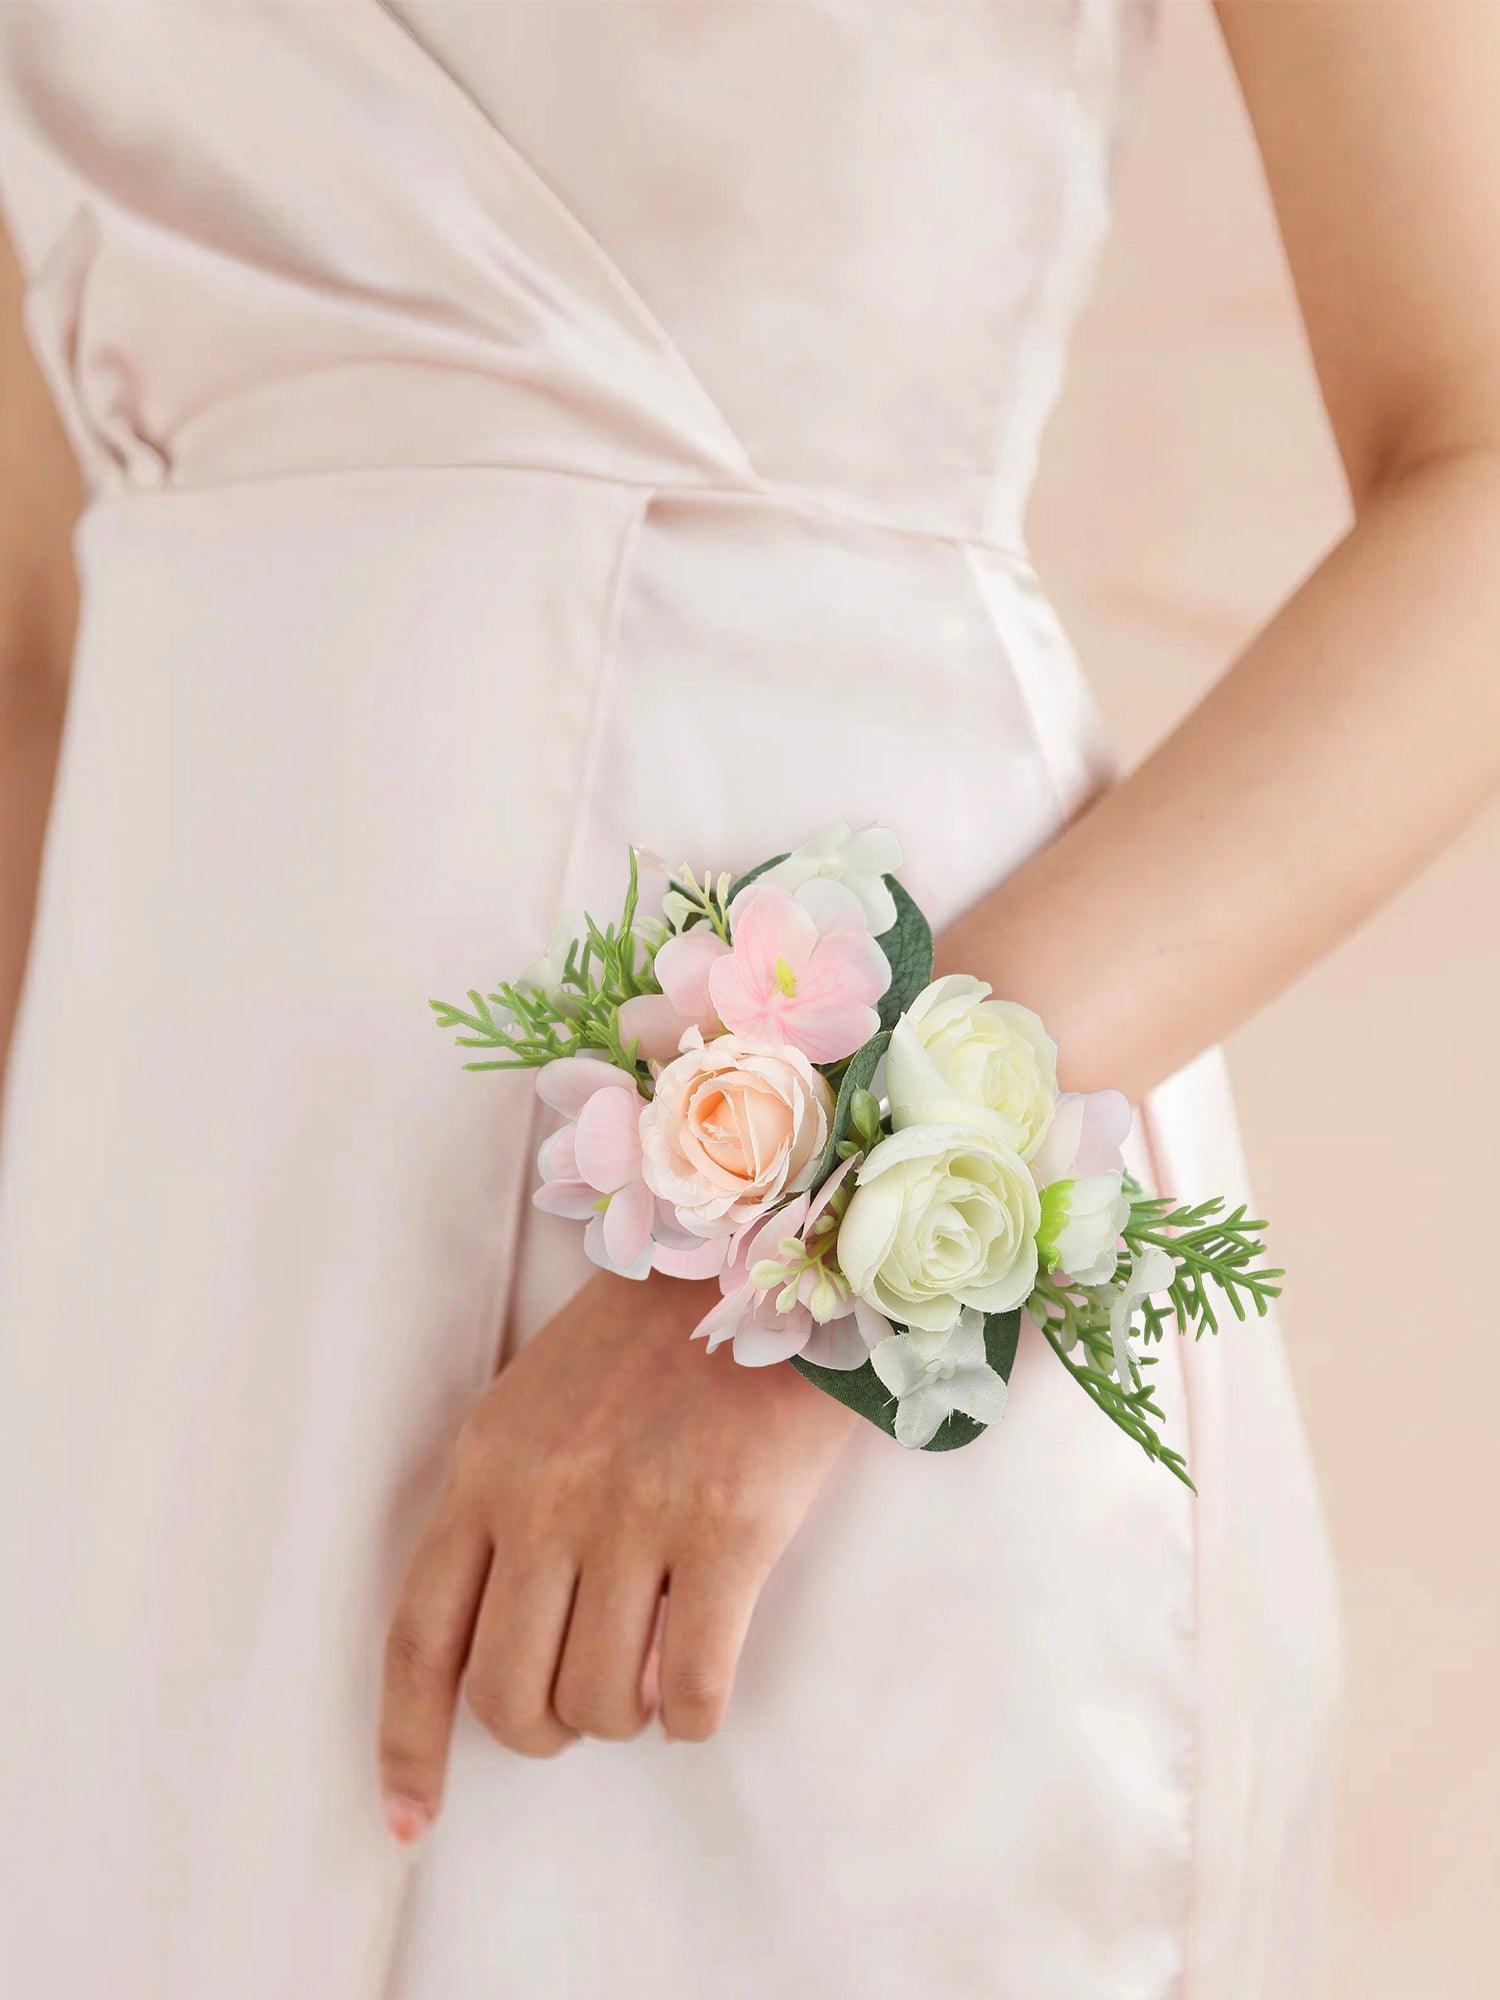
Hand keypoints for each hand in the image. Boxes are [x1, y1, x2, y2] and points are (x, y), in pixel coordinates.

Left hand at [376, 1266, 855, 1839]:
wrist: (765, 1259)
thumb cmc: (650, 1341)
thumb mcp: (537, 1409)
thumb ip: (504, 1517)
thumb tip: (506, 1661)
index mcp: (485, 1465)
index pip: (418, 1637)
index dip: (408, 1745)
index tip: (413, 1820)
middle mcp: (546, 1498)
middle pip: (508, 1696)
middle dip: (546, 1727)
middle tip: (586, 1696)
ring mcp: (635, 1516)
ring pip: (598, 1704)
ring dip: (624, 1713)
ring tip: (652, 1664)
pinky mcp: (728, 1532)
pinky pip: (689, 1694)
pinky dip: (690, 1714)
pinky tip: (701, 1679)